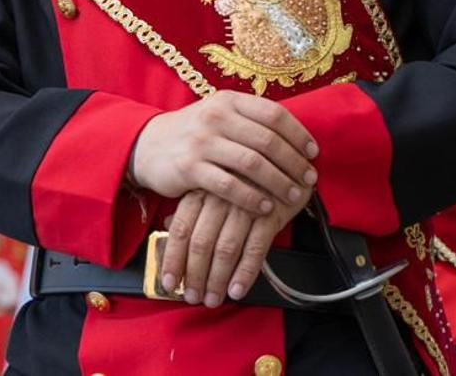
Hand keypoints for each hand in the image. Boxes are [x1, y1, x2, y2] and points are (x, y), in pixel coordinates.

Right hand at [128, 91, 317, 215]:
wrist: (147, 146)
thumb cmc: (194, 133)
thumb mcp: (219, 115)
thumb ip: (251, 121)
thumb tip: (296, 138)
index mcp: (229, 100)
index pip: (274, 114)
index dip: (298, 134)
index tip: (313, 152)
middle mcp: (216, 116)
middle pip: (267, 140)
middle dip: (294, 162)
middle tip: (309, 179)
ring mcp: (202, 142)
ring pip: (252, 163)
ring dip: (278, 182)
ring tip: (294, 195)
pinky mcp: (189, 168)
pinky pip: (229, 185)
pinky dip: (252, 197)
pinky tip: (265, 207)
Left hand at [159, 185, 310, 306]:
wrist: (286, 156)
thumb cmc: (245, 173)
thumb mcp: (214, 183)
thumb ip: (192, 204)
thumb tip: (169, 225)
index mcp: (202, 189)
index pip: (181, 228)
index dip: (174, 259)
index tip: (169, 282)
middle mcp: (220, 197)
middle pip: (200, 242)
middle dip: (194, 275)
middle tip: (192, 297)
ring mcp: (245, 205)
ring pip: (225, 248)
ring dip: (217, 279)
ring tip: (213, 299)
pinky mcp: (270, 213)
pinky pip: (255, 248)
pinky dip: (245, 272)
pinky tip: (237, 289)